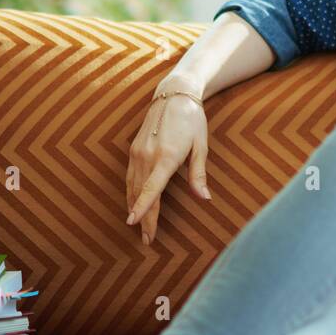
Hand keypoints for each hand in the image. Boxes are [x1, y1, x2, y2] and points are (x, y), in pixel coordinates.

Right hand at [126, 87, 211, 245]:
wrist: (173, 94)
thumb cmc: (192, 120)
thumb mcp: (201, 146)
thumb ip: (199, 173)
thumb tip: (204, 198)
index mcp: (167, 156)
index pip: (152, 188)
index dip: (143, 207)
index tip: (134, 224)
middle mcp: (148, 155)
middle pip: (141, 193)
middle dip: (143, 217)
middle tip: (147, 240)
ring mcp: (138, 152)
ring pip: (132, 186)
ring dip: (135, 207)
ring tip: (139, 228)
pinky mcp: (134, 149)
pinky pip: (130, 176)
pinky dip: (131, 193)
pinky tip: (134, 204)